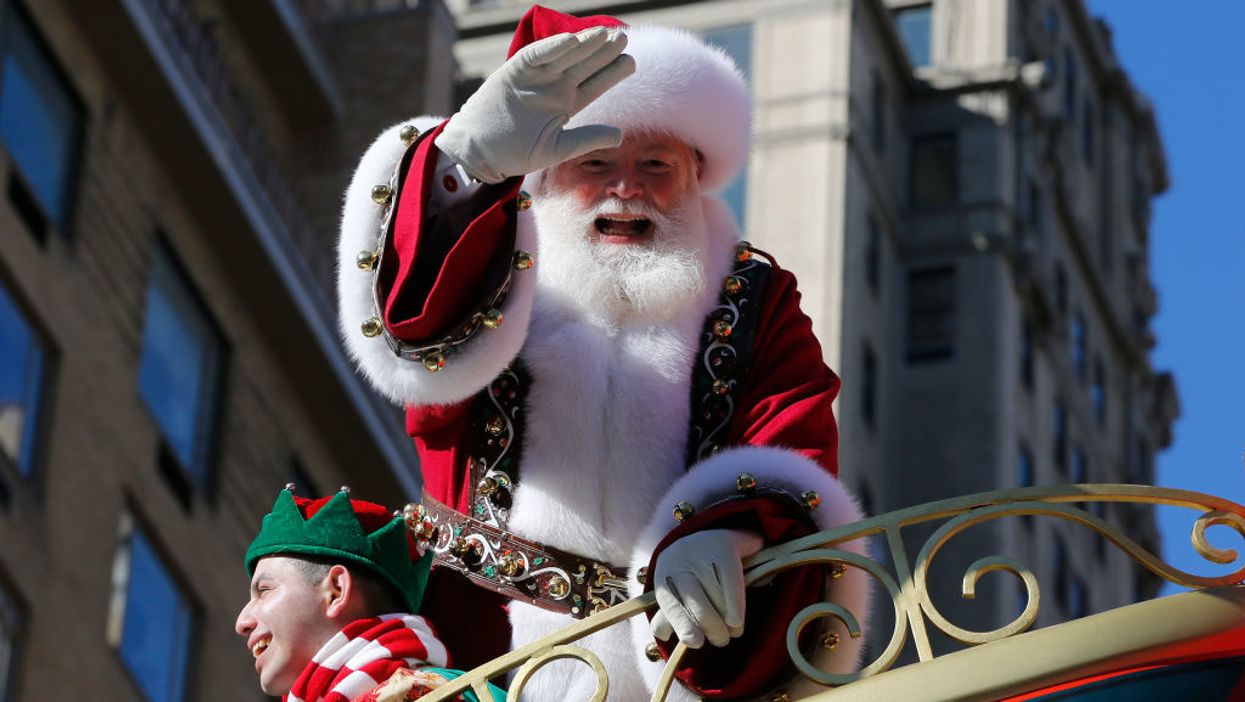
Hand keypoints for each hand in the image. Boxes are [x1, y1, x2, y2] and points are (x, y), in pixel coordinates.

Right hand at [435, 27, 635, 182]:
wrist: (478, 153)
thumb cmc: (515, 153)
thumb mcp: (557, 148)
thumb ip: (587, 139)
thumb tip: (620, 135)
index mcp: (565, 104)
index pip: (594, 84)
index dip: (611, 73)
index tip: (631, 62)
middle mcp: (553, 86)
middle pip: (583, 65)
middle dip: (603, 52)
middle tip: (624, 38)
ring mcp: (535, 77)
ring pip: (564, 56)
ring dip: (583, 44)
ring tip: (606, 34)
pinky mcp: (515, 71)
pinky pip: (537, 55)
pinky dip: (553, 47)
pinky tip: (573, 40)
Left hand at [651, 529, 762, 648]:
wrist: (714, 532)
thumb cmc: (691, 572)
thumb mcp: (675, 589)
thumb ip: (669, 614)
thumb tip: (664, 635)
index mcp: (663, 575)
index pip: (671, 604)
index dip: (682, 624)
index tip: (695, 642)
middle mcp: (679, 562)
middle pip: (697, 604)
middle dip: (712, 629)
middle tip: (720, 641)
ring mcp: (702, 553)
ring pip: (717, 598)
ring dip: (727, 622)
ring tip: (733, 631)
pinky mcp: (724, 548)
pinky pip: (731, 583)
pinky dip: (736, 605)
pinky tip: (737, 622)